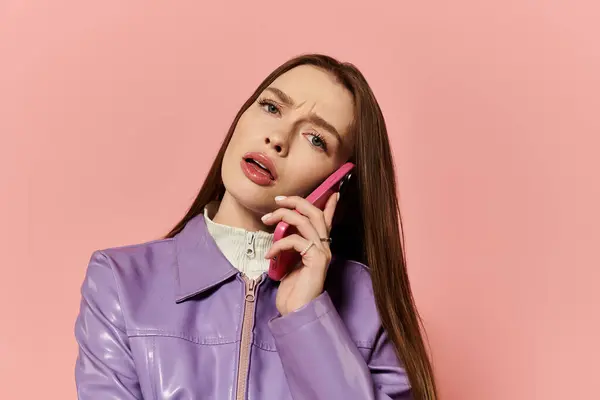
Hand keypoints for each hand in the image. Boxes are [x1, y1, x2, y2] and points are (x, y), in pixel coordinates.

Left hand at [261, 193, 338, 315]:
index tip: (332, 191)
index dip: (329, 204)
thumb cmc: (293, 291)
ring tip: (267, 220)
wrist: (297, 312)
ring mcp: (322, 253)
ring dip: (284, 216)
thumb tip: (281, 231)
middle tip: (278, 200)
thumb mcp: (290, 263)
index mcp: (319, 247)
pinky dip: (279, 243)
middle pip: (315, 213)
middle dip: (296, 202)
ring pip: (306, 221)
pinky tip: (270, 254)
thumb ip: (292, 247)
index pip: (327, 220)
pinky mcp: (316, 260)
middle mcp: (324, 247)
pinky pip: (296, 241)